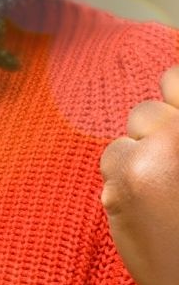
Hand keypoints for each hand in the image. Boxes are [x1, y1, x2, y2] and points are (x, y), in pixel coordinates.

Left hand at [99, 65, 178, 284]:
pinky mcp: (124, 184)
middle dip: (155, 132)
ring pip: (127, 135)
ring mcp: (153, 156)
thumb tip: (167, 91)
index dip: (175, 94)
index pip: (175, 77)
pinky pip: (112, 160)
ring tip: (165, 192)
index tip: (174, 115)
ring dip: (138, 154)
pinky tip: (148, 207)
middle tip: (171, 169)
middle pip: (146, 111)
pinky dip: (123, 178)